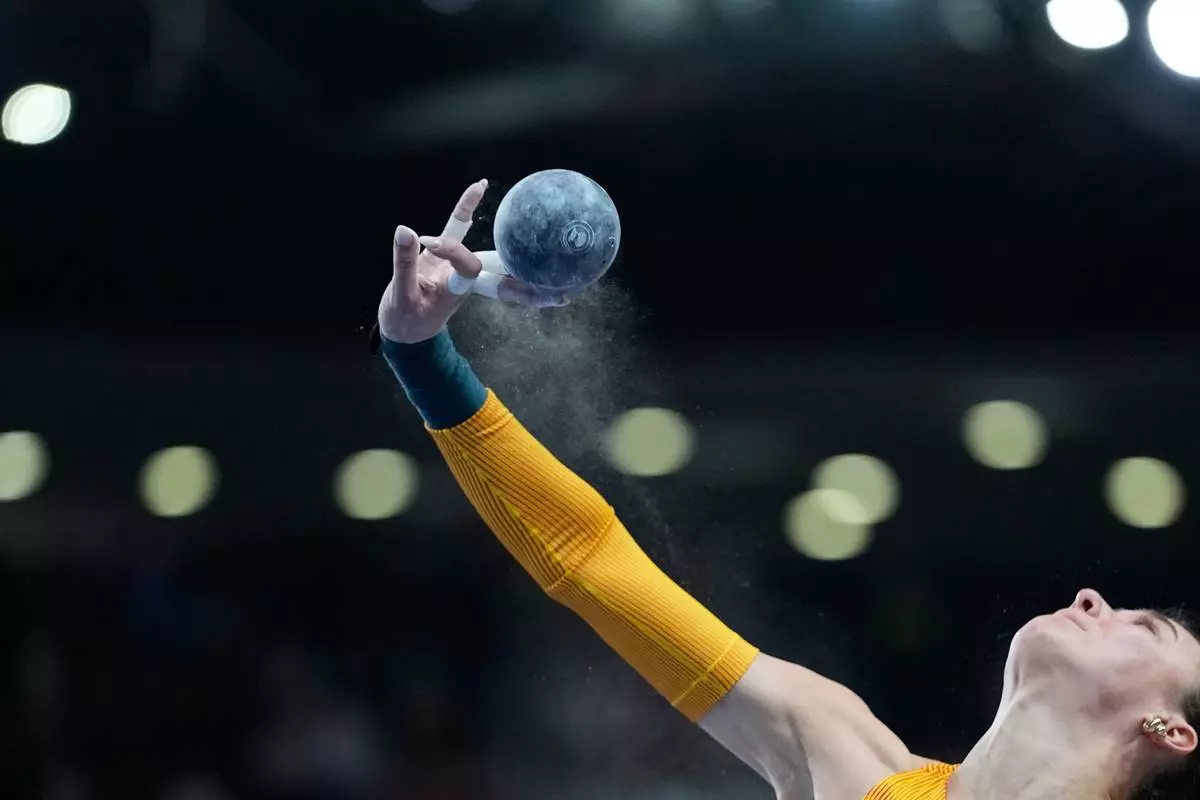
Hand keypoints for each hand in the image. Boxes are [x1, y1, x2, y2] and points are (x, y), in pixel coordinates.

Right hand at [378, 180, 568, 344]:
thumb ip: (403, 262)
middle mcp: (468, 280)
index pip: (466, 269)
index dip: (456, 254)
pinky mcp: (453, 260)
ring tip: (555, 254)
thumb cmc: (404, 319)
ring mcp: (464, 271)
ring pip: (497, 261)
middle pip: (506, 280)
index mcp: (455, 291)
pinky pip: (463, 232)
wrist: (404, 331)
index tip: (433, 242)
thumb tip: (405, 230)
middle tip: (566, 290)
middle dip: (535, 287)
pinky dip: (466, 208)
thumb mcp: (401, 294)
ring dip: (526, 260)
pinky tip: (478, 185)